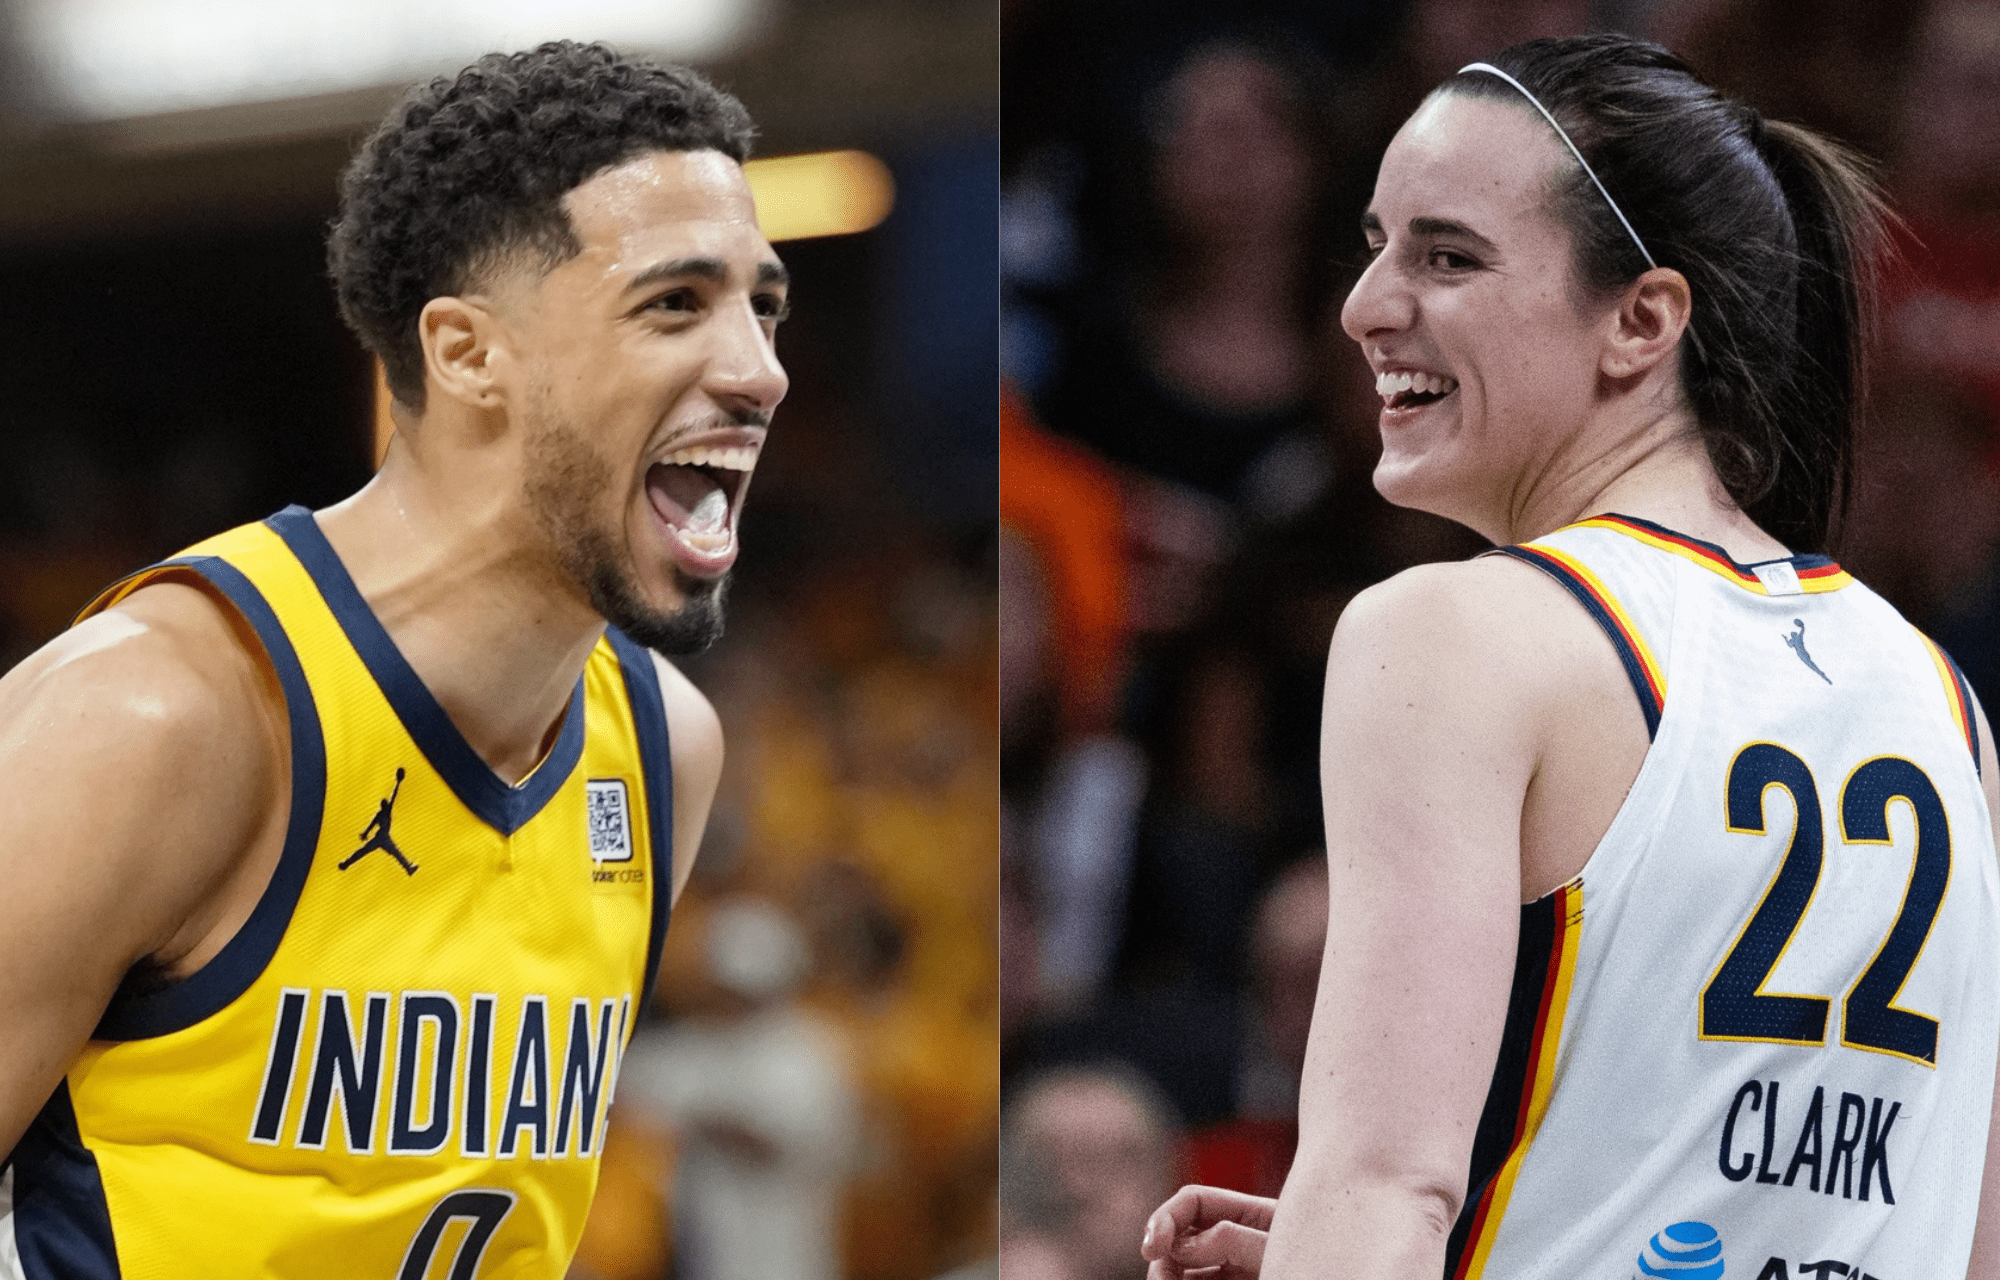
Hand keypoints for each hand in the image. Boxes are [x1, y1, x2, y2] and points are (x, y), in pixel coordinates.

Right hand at [1140, 1184, 1275, 1278]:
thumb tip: (1184, 1246)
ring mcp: (1235, 1272)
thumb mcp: (1275, 1247)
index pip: (1194, 1201)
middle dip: (1163, 1257)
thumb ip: (1233, 1238)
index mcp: (1251, 1216)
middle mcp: (1238, 1242)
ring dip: (1166, 1277)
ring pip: (1182, 1270)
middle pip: (1181, 1238)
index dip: (1166, 1218)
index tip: (1152, 1248)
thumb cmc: (1318, 1272)